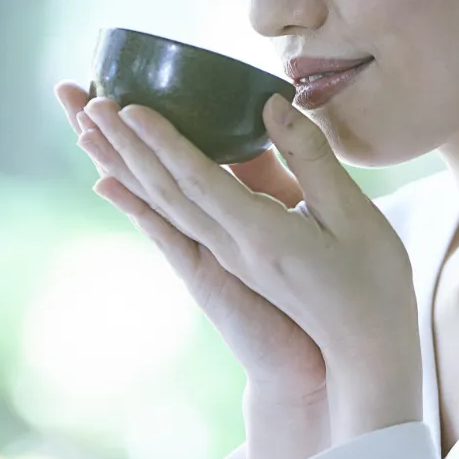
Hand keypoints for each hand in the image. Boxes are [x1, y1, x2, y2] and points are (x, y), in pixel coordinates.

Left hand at [79, 90, 422, 438]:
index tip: (128, 108)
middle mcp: (231, 247)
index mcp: (259, 237)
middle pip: (164, 190)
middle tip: (87, 102)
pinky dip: (142, 196)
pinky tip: (115, 182)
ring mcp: (227, 255)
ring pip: (164, 204)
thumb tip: (272, 105)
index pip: (198, 181)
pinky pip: (178, 220)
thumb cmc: (371, 285)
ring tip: (89, 129)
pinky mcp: (232, 258)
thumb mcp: (354, 218)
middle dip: (124, 144)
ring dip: (125, 164)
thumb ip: (311, 160)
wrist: (363, 356)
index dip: (162, 143)